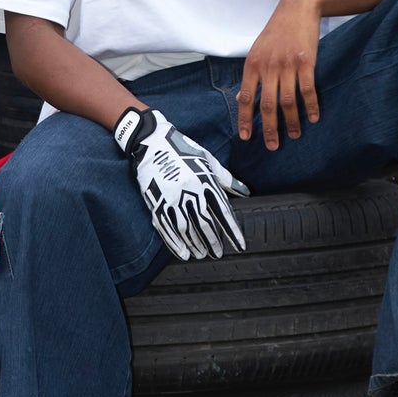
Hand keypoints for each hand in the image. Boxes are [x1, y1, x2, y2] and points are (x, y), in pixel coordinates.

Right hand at [113, 106, 248, 261]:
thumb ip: (227, 179)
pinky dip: (175, 243)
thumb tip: (246, 192)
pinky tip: (183, 253)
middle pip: (205, 224)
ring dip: (196, 245)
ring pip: (186, 229)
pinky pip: (167, 228)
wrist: (151, 142)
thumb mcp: (208, 160)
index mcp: (205, 180)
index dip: (232, 231)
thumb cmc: (183, 150)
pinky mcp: (156, 202)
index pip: (223, 212)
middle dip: (214, 242)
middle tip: (219, 253)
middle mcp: (189, 191)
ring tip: (203, 254)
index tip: (240, 244)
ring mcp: (171, 198)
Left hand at [238, 0, 320, 149]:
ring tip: (294, 135)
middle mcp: (268, 67)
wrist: (296, 8)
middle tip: (272, 146)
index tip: (246, 137)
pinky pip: (307, 90)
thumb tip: (240, 98)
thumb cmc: (276, 31)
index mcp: (253, 65)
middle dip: (269, 128)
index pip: (246, 98)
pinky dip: (310, 106)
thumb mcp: (257, 50)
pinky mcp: (305, 62)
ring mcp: (287, 65)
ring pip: (288, 101)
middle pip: (267, 105)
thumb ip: (251, 74)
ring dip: (291, 122)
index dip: (245, 119)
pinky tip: (312, 117)